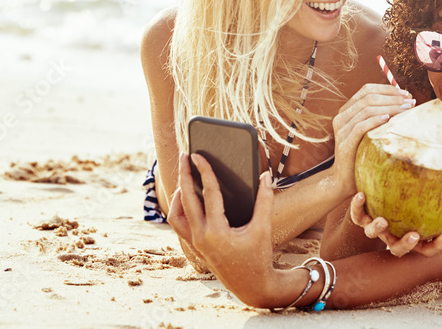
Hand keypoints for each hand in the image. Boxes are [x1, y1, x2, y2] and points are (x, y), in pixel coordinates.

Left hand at [166, 152, 277, 305]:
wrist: (252, 287)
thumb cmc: (259, 257)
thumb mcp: (263, 228)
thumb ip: (264, 200)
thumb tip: (265, 176)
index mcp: (217, 232)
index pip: (209, 194)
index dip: (205, 171)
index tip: (198, 155)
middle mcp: (201, 238)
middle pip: (186, 200)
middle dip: (184, 175)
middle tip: (185, 155)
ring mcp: (196, 244)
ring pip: (176, 215)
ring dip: (178, 194)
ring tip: (185, 177)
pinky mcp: (196, 248)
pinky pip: (180, 225)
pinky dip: (181, 209)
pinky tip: (188, 198)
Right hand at [332, 84, 414, 197]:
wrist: (345, 178)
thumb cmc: (362, 152)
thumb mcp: (371, 130)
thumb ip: (380, 115)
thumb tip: (406, 101)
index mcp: (347, 110)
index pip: (366, 90)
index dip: (387, 89)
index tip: (406, 93)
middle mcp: (341, 117)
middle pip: (368, 98)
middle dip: (392, 97)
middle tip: (409, 101)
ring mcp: (341, 130)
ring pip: (366, 110)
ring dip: (389, 107)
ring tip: (405, 109)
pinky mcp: (344, 143)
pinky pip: (360, 127)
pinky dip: (375, 120)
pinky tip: (388, 120)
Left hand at [349, 191, 441, 256]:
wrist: (375, 189)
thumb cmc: (409, 189)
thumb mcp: (425, 187)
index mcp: (411, 235)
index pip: (427, 249)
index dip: (437, 245)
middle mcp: (393, 235)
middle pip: (398, 249)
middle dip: (406, 245)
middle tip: (413, 235)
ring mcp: (377, 227)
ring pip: (375, 235)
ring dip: (379, 230)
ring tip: (383, 220)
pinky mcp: (362, 217)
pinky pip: (357, 216)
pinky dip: (357, 208)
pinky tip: (361, 194)